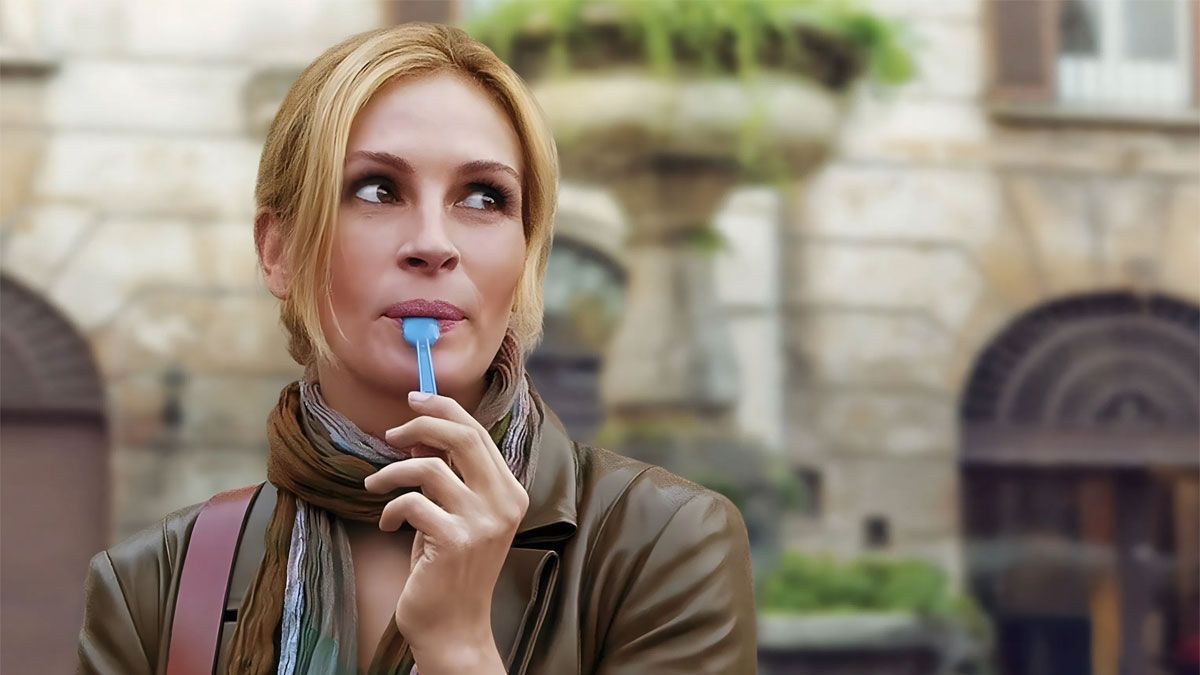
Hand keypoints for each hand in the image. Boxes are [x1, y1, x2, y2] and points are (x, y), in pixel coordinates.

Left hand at [363, 391, 528, 659]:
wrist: (454, 628)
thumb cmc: (450, 570)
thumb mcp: (459, 516)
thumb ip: (451, 477)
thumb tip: (418, 436)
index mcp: (511, 492)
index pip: (479, 434)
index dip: (445, 410)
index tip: (416, 399)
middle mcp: (504, 503)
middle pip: (463, 437)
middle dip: (421, 424)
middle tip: (391, 432)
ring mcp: (483, 522)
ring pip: (429, 468)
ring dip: (391, 474)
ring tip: (374, 486)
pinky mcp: (455, 540)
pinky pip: (411, 503)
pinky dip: (390, 509)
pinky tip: (387, 525)